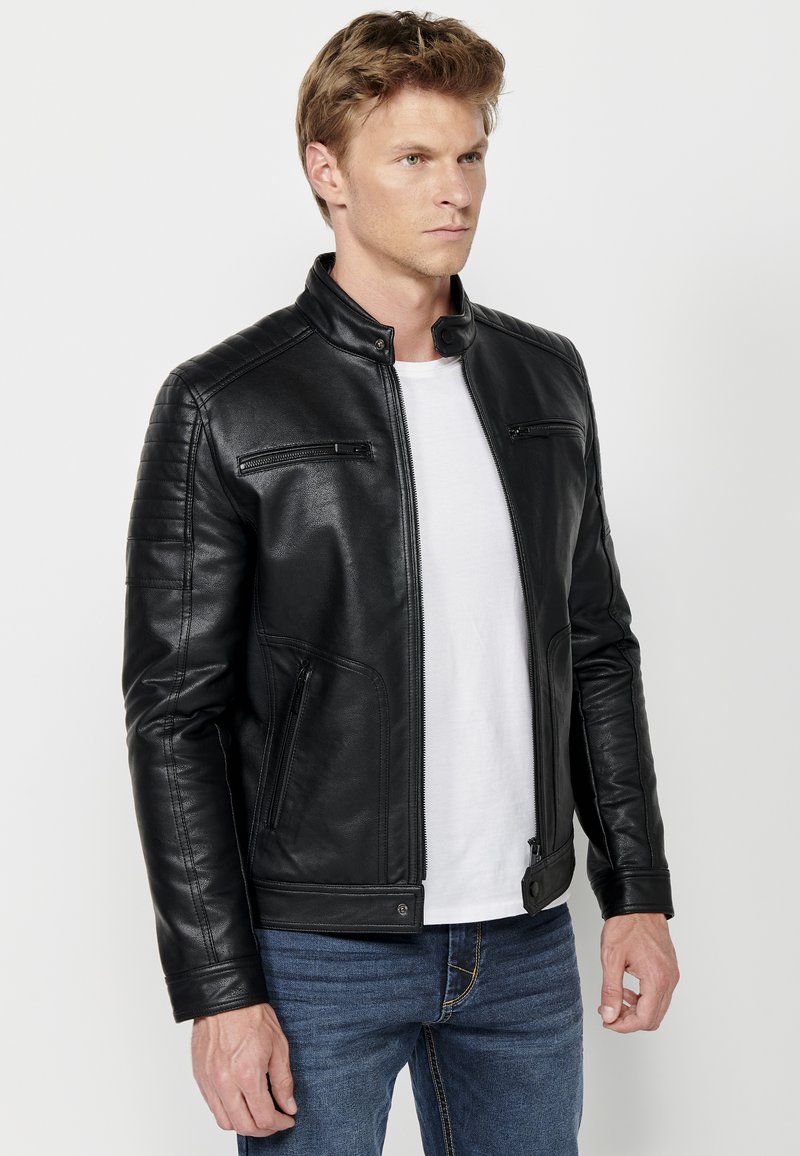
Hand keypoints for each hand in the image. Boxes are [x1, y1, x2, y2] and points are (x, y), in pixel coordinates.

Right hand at [191, 1002, 297, 1136]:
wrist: (224, 996)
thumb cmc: (251, 1015)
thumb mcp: (279, 1045)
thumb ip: (283, 1081)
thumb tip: (288, 1106)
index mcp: (248, 1075)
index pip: (264, 1117)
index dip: (279, 1123)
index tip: (287, 1119)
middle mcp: (225, 1083)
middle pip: (244, 1126)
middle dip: (263, 1130)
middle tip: (275, 1122)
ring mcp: (209, 1081)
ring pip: (225, 1122)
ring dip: (243, 1124)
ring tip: (257, 1115)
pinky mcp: (199, 1076)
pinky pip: (212, 1107)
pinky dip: (227, 1112)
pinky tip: (240, 1103)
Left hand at [597, 912, 678, 1032]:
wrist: (639, 904)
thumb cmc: (626, 925)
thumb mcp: (611, 958)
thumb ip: (611, 991)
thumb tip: (609, 1016)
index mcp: (657, 979)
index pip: (644, 1019)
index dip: (623, 1026)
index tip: (607, 1021)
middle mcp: (669, 980)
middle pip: (653, 1018)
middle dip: (630, 1021)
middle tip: (609, 1013)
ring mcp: (672, 975)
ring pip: (658, 1009)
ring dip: (637, 1011)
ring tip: (616, 1000)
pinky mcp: (670, 970)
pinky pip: (660, 995)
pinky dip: (644, 999)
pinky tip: (627, 990)